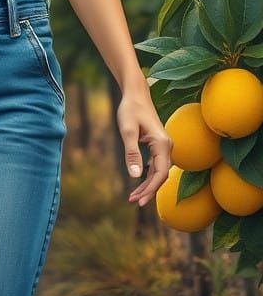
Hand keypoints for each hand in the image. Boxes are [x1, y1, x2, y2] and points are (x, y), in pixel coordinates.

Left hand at [118, 88, 172, 206]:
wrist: (135, 94)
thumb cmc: (131, 109)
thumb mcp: (127, 131)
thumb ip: (131, 153)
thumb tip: (135, 176)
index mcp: (163, 144)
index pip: (160, 173)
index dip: (151, 189)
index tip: (139, 200)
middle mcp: (167, 147)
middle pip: (160, 175)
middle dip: (148, 190)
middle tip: (133, 201)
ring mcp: (164, 146)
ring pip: (157, 171)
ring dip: (147, 185)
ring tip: (132, 196)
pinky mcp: (158, 145)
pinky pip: (155, 165)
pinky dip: (147, 175)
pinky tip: (139, 182)